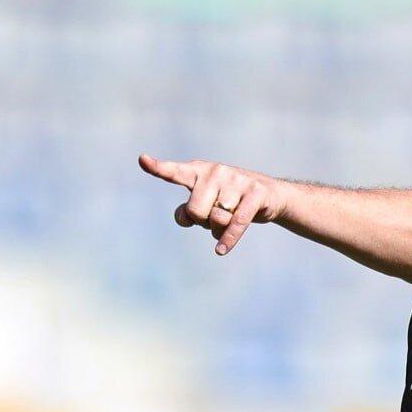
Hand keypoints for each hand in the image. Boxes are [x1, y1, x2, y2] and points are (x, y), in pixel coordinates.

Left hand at [138, 154, 285, 254]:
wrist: (269, 195)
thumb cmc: (230, 200)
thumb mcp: (207, 203)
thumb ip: (188, 211)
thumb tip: (185, 217)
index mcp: (200, 171)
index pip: (176, 172)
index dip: (158, 168)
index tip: (143, 160)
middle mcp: (217, 171)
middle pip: (196, 211)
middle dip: (203, 222)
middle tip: (214, 217)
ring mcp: (237, 180)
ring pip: (218, 219)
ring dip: (221, 228)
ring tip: (230, 219)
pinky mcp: (255, 193)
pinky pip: (236, 222)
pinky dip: (228, 239)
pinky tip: (220, 250)